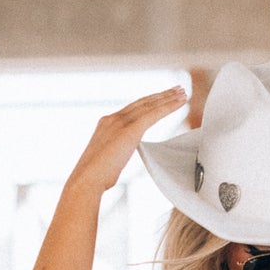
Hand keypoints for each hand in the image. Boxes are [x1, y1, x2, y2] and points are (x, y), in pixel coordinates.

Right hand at [68, 85, 187, 194]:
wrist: (86, 179)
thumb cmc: (94, 178)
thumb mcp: (106, 160)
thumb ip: (114, 153)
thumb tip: (118, 158)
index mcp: (107, 124)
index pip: (132, 109)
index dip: (149, 102)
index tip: (161, 98)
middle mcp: (113, 118)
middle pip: (142, 102)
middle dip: (161, 95)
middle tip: (177, 89)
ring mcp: (120, 122)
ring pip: (149, 105)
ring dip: (168, 98)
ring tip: (182, 93)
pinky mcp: (129, 130)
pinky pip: (153, 114)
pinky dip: (167, 107)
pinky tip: (179, 103)